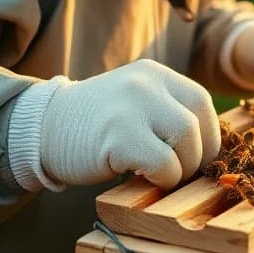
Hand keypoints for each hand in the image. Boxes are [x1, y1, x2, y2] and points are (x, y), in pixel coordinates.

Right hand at [38, 60, 219, 189]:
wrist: (44, 129)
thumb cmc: (95, 126)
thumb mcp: (134, 102)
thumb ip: (167, 112)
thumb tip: (209, 151)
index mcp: (154, 74)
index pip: (201, 102)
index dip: (207, 135)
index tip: (195, 156)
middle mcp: (146, 84)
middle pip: (196, 124)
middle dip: (196, 157)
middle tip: (177, 172)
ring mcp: (132, 108)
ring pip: (186, 143)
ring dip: (180, 169)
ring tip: (159, 174)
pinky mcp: (120, 137)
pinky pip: (164, 164)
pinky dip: (163, 179)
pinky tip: (142, 177)